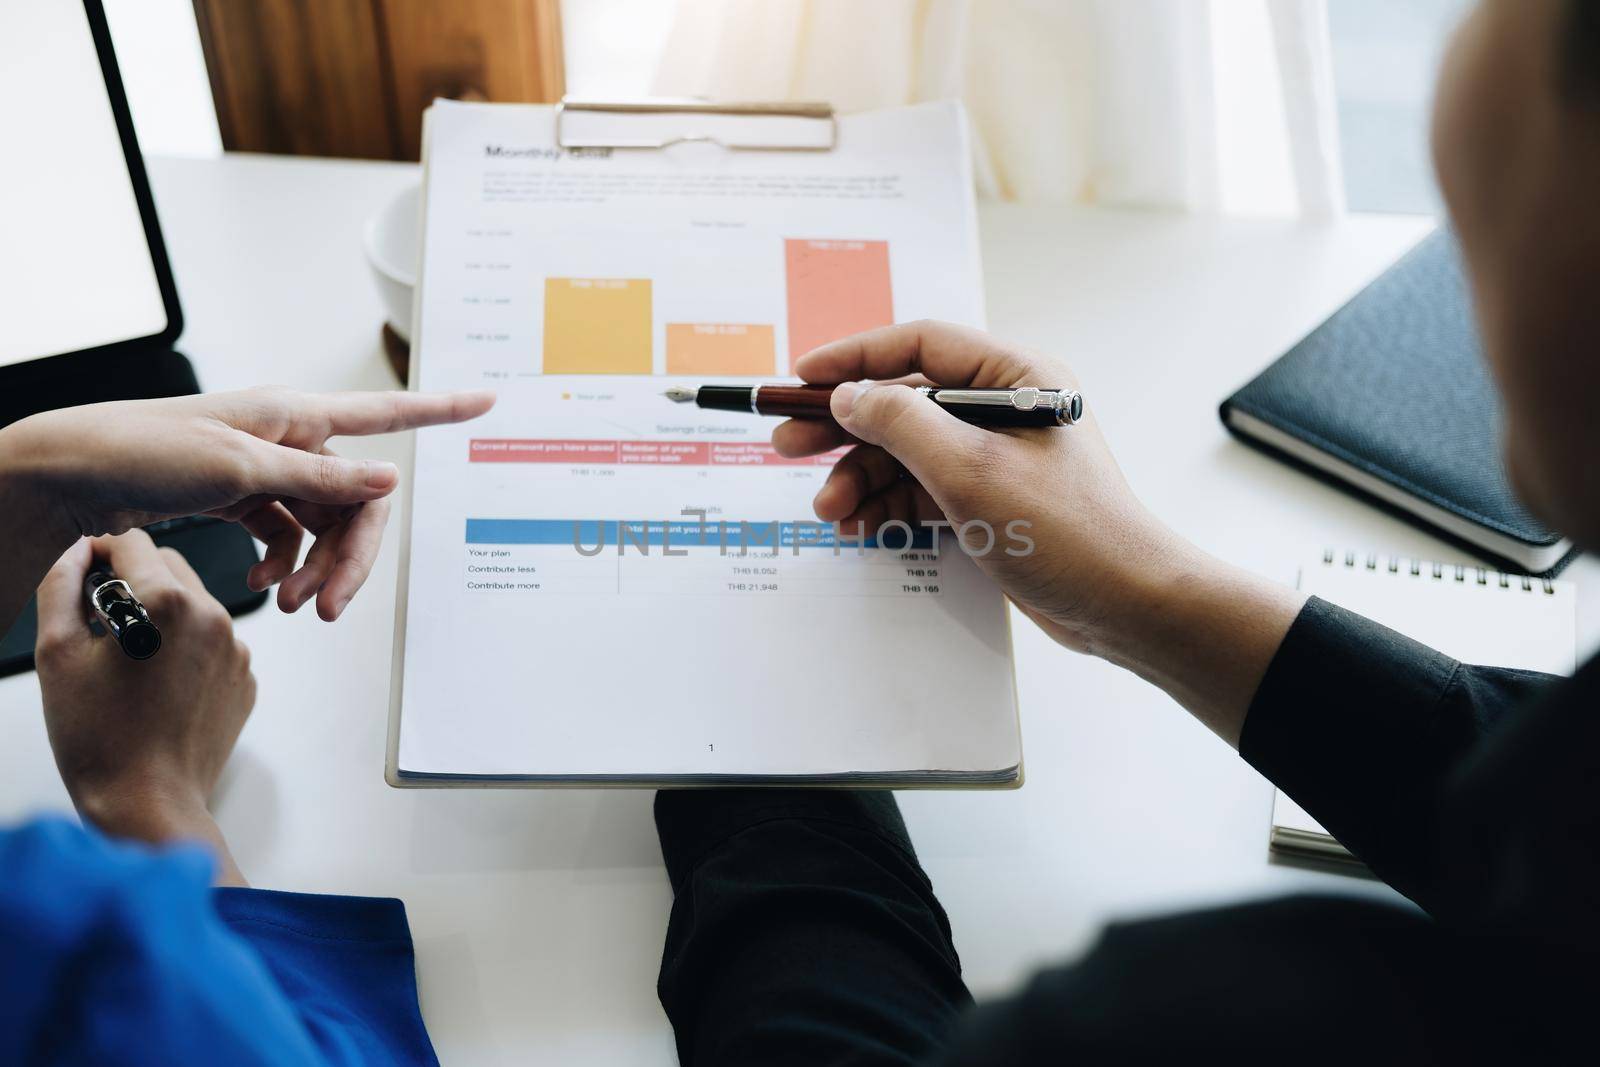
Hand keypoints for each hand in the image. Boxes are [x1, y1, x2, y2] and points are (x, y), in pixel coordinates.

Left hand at [0, 386, 492, 619]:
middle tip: (331, 607)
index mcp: (298, 416)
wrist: (75, 477)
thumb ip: (320, 477)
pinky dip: (285, 562)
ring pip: (323, 526)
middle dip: (350, 556)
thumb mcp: (240, 467)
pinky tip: (268, 584)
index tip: (487, 402)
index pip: (385, 412)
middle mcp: (291, 440)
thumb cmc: (147, 451)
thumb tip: (390, 478)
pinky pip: (288, 534)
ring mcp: (269, 470)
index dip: (439, 410)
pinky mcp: (244, 498)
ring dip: (316, 568)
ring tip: (292, 605)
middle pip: (356, 501)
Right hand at [35, 532, 255, 884]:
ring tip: (127, 659)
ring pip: (194, 602)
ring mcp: (236, 649)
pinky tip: (157, 685)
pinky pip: (213, 642)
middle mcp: (214, 616)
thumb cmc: (97, 735)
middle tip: (97, 622)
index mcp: (169, 602)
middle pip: (168, 565)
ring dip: (161, 614)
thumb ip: (61, 587)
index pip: (132, 543)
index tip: (81, 577)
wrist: (148, 802)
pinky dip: (186, 648)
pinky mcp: (245, 677)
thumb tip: (75, 550)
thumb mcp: (57, 654)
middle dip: (132, 580)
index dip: (99, 553)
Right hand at [773, 321, 1176, 652]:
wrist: (1125, 605)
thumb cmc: (1068, 531)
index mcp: (1015, 376)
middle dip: (844, 428)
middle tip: (788, 446)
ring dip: (862, 476)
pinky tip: (860, 526)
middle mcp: (1005, 407)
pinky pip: (923, 489)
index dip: (853, 358)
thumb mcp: (970, 470)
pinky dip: (888, 505)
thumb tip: (848, 396)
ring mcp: (997, 456)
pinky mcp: (991, 499)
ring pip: (907, 451)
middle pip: (904, 401)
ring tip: (828, 508)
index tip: (800, 377)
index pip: (919, 345)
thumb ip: (901, 424)